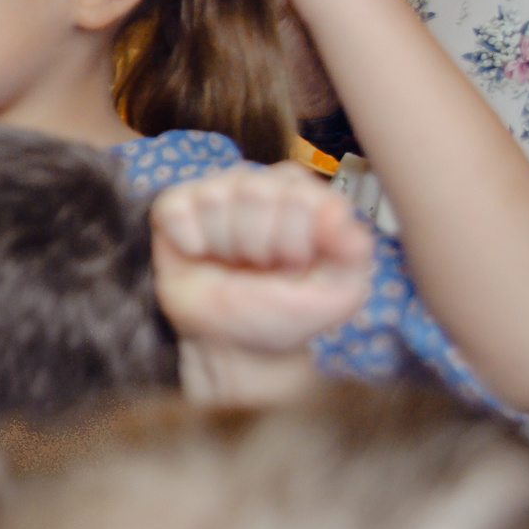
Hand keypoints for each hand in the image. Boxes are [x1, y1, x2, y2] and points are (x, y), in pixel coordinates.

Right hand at [153, 163, 374, 358]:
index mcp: (307, 197)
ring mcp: (218, 191)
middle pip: (256, 191)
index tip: (295, 268)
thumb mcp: (336, 294)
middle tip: (261, 269)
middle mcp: (263, 185)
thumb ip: (352, 252)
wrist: (234, 344)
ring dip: (224, 246)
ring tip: (232, 264)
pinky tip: (199, 255)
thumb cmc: (286, 312)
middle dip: (258, 245)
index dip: (295, 241)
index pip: (302, 196)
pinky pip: (177, 208)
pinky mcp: (177, 206)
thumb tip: (336, 211)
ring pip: (215, 199)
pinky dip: (187, 240)